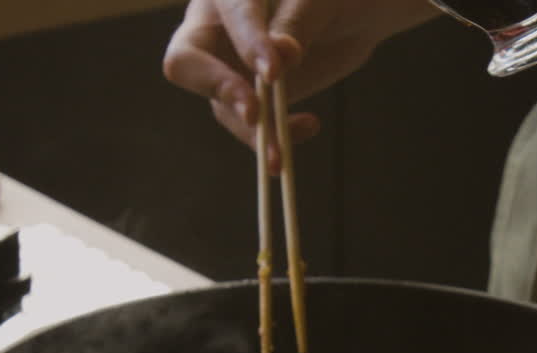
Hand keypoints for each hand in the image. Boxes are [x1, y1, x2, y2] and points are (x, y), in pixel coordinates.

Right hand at [163, 0, 436, 169]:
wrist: (350, 17)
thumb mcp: (318, 2)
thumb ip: (296, 23)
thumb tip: (282, 53)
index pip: (232, 16)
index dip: (249, 43)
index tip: (274, 73)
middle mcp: (214, 28)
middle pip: (185, 63)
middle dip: (220, 89)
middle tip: (254, 114)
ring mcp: (227, 67)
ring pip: (222, 105)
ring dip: (254, 131)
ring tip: (282, 152)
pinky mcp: (250, 98)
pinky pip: (251, 124)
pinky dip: (274, 136)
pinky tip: (308, 126)